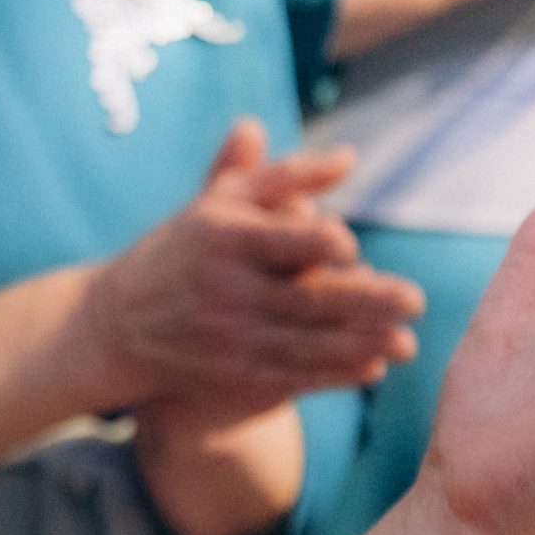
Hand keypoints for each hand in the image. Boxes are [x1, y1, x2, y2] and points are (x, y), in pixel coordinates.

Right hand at [74, 119, 424, 413]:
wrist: (118, 325)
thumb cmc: (183, 249)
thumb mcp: (219, 201)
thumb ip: (283, 175)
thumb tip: (349, 158)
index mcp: (222, 238)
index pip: (275, 241)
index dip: (312, 243)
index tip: (349, 245)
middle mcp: (224, 289)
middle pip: (301, 298)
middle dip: (361, 302)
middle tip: (415, 300)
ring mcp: (228, 336)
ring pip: (303, 345)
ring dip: (358, 346)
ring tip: (406, 344)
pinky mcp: (232, 372)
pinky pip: (290, 376)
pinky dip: (332, 374)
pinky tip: (371, 367)